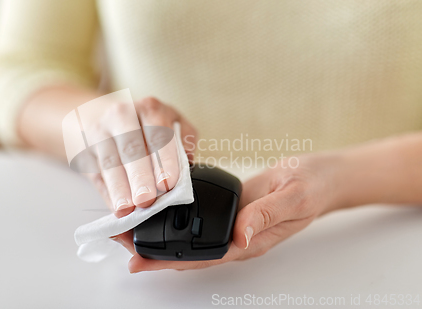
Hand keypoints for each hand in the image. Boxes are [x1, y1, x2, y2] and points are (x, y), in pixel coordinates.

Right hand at [82, 97, 196, 217]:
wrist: (94, 115)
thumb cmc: (139, 122)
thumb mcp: (167, 118)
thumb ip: (184, 138)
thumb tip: (190, 161)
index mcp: (149, 108)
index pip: (158, 134)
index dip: (163, 160)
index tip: (168, 183)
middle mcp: (121, 116)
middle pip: (131, 148)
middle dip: (140, 176)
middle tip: (146, 199)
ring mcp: (99, 133)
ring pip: (110, 163)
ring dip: (120, 188)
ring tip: (128, 208)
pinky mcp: (85, 152)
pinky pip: (97, 174)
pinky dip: (108, 194)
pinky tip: (116, 207)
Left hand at [117, 152, 342, 271]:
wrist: (321, 176)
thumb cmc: (311, 186)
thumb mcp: (292, 196)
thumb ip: (266, 214)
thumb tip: (240, 234)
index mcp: (250, 240)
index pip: (203, 258)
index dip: (169, 263)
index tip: (139, 263)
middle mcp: (237, 237)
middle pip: (190, 253)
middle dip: (153, 253)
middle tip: (120, 244)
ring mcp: (233, 224)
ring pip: (191, 238)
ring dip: (161, 237)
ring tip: (129, 233)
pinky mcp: (231, 209)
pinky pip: (200, 220)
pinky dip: (177, 219)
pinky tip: (160, 213)